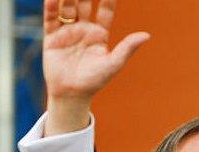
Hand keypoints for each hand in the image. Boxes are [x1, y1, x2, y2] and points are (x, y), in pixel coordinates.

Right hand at [43, 0, 148, 134]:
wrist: (71, 95)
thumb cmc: (94, 82)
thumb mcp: (113, 64)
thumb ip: (127, 48)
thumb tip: (146, 35)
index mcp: (99, 34)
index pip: (105, 9)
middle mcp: (84, 29)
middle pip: (84, 3)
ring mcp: (67, 32)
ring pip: (67, 7)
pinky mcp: (52, 37)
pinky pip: (51, 18)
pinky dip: (51, 7)